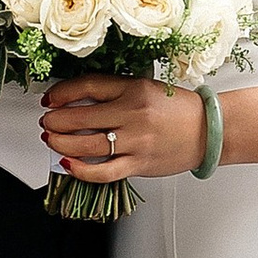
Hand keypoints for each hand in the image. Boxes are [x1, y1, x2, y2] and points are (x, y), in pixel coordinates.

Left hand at [40, 78, 208, 185]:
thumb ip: (115, 92)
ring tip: (52, 140)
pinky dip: (81, 170)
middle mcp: (133, 114)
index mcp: (133, 89)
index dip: (61, 93)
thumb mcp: (146, 88)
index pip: (87, 86)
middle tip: (47, 122)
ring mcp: (135, 141)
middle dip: (55, 120)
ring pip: (86, 145)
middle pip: (80, 117)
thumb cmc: (179, 110)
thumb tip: (78, 102)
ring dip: (61, 143)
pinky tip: (69, 164)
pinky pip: (103, 171)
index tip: (50, 100)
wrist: (210, 130)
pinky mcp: (139, 164)